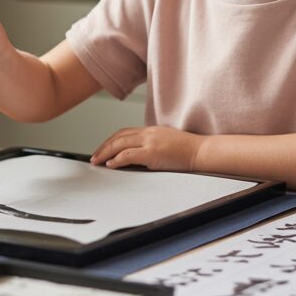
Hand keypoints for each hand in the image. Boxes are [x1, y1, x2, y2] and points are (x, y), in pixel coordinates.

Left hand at [90, 126, 204, 171]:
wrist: (201, 151)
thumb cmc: (187, 150)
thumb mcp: (165, 143)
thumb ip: (150, 146)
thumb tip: (135, 157)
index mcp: (150, 130)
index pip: (123, 132)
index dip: (110, 141)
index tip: (103, 149)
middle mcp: (148, 133)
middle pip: (118, 137)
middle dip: (103, 147)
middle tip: (94, 157)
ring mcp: (150, 142)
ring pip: (120, 144)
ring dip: (105, 153)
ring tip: (98, 162)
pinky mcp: (152, 152)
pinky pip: (129, 155)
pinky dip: (117, 159)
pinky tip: (111, 165)